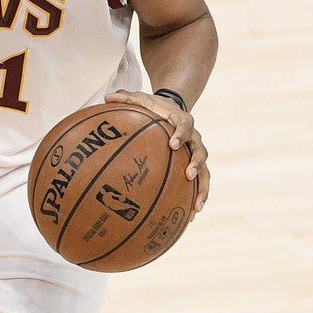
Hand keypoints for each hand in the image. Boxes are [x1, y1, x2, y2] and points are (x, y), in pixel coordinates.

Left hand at [104, 90, 209, 214]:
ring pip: (205, 171)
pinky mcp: (195, 164)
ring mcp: (196, 152)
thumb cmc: (155, 106)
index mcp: (182, 120)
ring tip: (196, 206)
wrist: (174, 107)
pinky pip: (200, 182)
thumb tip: (106, 97)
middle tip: (188, 175)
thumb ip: (126, 97)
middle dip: (196, 164)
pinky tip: (191, 215)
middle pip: (200, 151)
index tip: (172, 144)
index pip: (185, 125)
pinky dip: (197, 197)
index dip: (181, 134)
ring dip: (202, 188)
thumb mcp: (141, 98)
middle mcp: (194, 137)